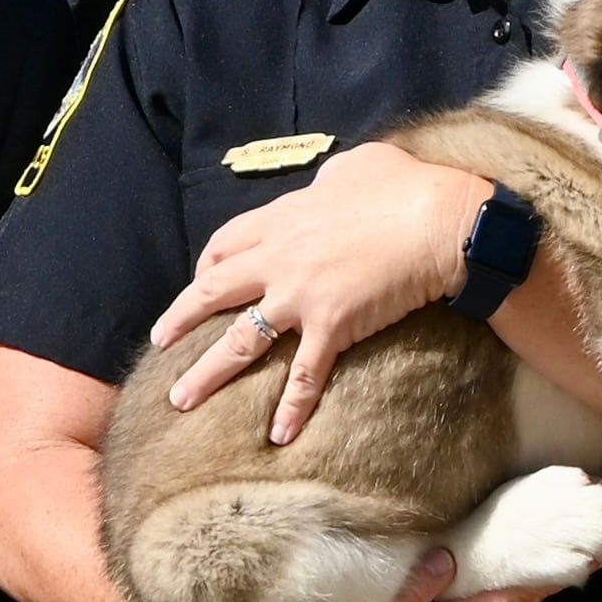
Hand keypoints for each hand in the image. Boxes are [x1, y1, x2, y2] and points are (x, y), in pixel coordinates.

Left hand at [150, 144, 491, 445]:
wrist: (440, 222)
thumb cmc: (406, 187)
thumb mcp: (358, 166)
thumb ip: (332, 179)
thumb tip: (331, 182)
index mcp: (283, 219)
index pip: (226, 243)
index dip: (207, 265)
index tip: (201, 281)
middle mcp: (279, 258)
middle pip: (213, 291)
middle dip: (180, 319)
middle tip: (161, 342)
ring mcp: (300, 295)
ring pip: (238, 340)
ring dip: (206, 374)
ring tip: (180, 400)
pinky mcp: (331, 327)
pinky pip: (303, 375)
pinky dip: (290, 408)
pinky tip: (278, 436)